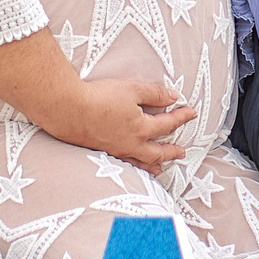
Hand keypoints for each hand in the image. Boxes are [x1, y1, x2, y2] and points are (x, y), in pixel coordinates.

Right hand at [59, 76, 197, 171]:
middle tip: (181, 152)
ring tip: (160, 169)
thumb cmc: (100, 98)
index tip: (191, 113)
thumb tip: (173, 96)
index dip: (181, 117)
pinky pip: (123, 164)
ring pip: (140, 162)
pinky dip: (133, 167)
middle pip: (157, 152)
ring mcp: (115, 151)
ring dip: (153, 165)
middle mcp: (131, 144)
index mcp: (141, 129)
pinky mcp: (100, 152)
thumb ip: (155, 94)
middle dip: (171, 151)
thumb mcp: (132, 89)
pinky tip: (131, 165)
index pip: (168, 124)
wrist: (68, 110)